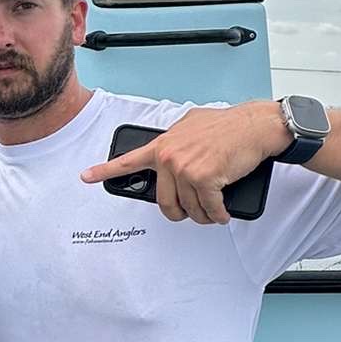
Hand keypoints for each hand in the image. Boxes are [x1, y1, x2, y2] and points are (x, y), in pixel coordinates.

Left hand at [80, 101, 286, 225]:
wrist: (254, 126)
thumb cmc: (228, 126)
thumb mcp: (192, 126)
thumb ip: (176, 141)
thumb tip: (171, 155)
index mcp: (163, 145)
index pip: (128, 160)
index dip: (104, 171)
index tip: (86, 177)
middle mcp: (169, 157)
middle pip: (164, 202)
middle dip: (179, 213)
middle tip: (191, 212)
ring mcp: (184, 168)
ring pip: (188, 209)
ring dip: (203, 215)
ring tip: (213, 208)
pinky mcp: (204, 179)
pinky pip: (208, 209)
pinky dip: (218, 215)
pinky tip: (222, 212)